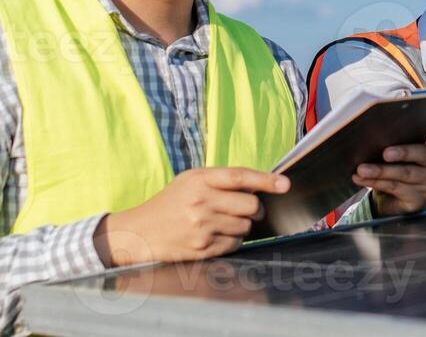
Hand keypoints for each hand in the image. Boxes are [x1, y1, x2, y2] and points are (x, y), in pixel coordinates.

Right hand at [92, 166, 289, 266]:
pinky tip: (216, 235)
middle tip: (248, 209)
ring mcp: (202, 227)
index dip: (267, 180)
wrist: (140, 232)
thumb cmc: (170, 203)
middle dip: (256, 208)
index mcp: (199, 180)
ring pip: (246, 227)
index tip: (285, 184)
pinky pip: (235, 244)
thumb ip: (220, 180)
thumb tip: (257, 187)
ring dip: (243, 225)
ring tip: (222, 222)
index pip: (240, 177)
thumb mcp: (190, 181)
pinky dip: (233, 240)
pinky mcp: (203, 249)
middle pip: (251, 206)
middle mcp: (201, 202)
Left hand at [355, 118, 425, 215]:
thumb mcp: (404, 147)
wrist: (398, 197)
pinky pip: (394, 187)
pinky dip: (374, 182)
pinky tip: (361, 178)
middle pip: (424, 154)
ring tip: (362, 169)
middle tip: (386, 153)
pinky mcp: (418, 198)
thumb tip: (377, 128)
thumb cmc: (401, 163)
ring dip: (380, 171)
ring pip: (405, 173)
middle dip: (404, 152)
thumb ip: (400, 136)